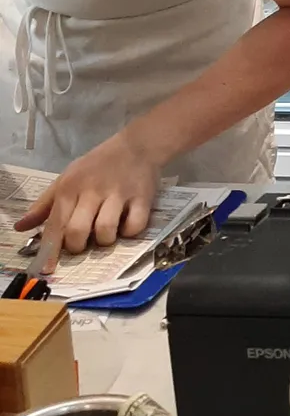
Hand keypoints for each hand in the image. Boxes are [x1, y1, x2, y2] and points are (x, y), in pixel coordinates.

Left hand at [14, 132, 159, 273]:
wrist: (137, 146)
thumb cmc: (98, 165)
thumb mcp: (67, 178)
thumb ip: (44, 205)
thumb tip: (21, 227)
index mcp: (70, 188)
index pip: (55, 224)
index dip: (51, 249)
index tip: (48, 268)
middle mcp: (92, 191)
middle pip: (78, 231)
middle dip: (78, 246)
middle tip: (84, 243)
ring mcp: (118, 194)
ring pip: (105, 231)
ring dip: (104, 240)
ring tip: (106, 234)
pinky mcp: (142, 198)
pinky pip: (135, 226)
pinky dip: (130, 233)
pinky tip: (126, 226)